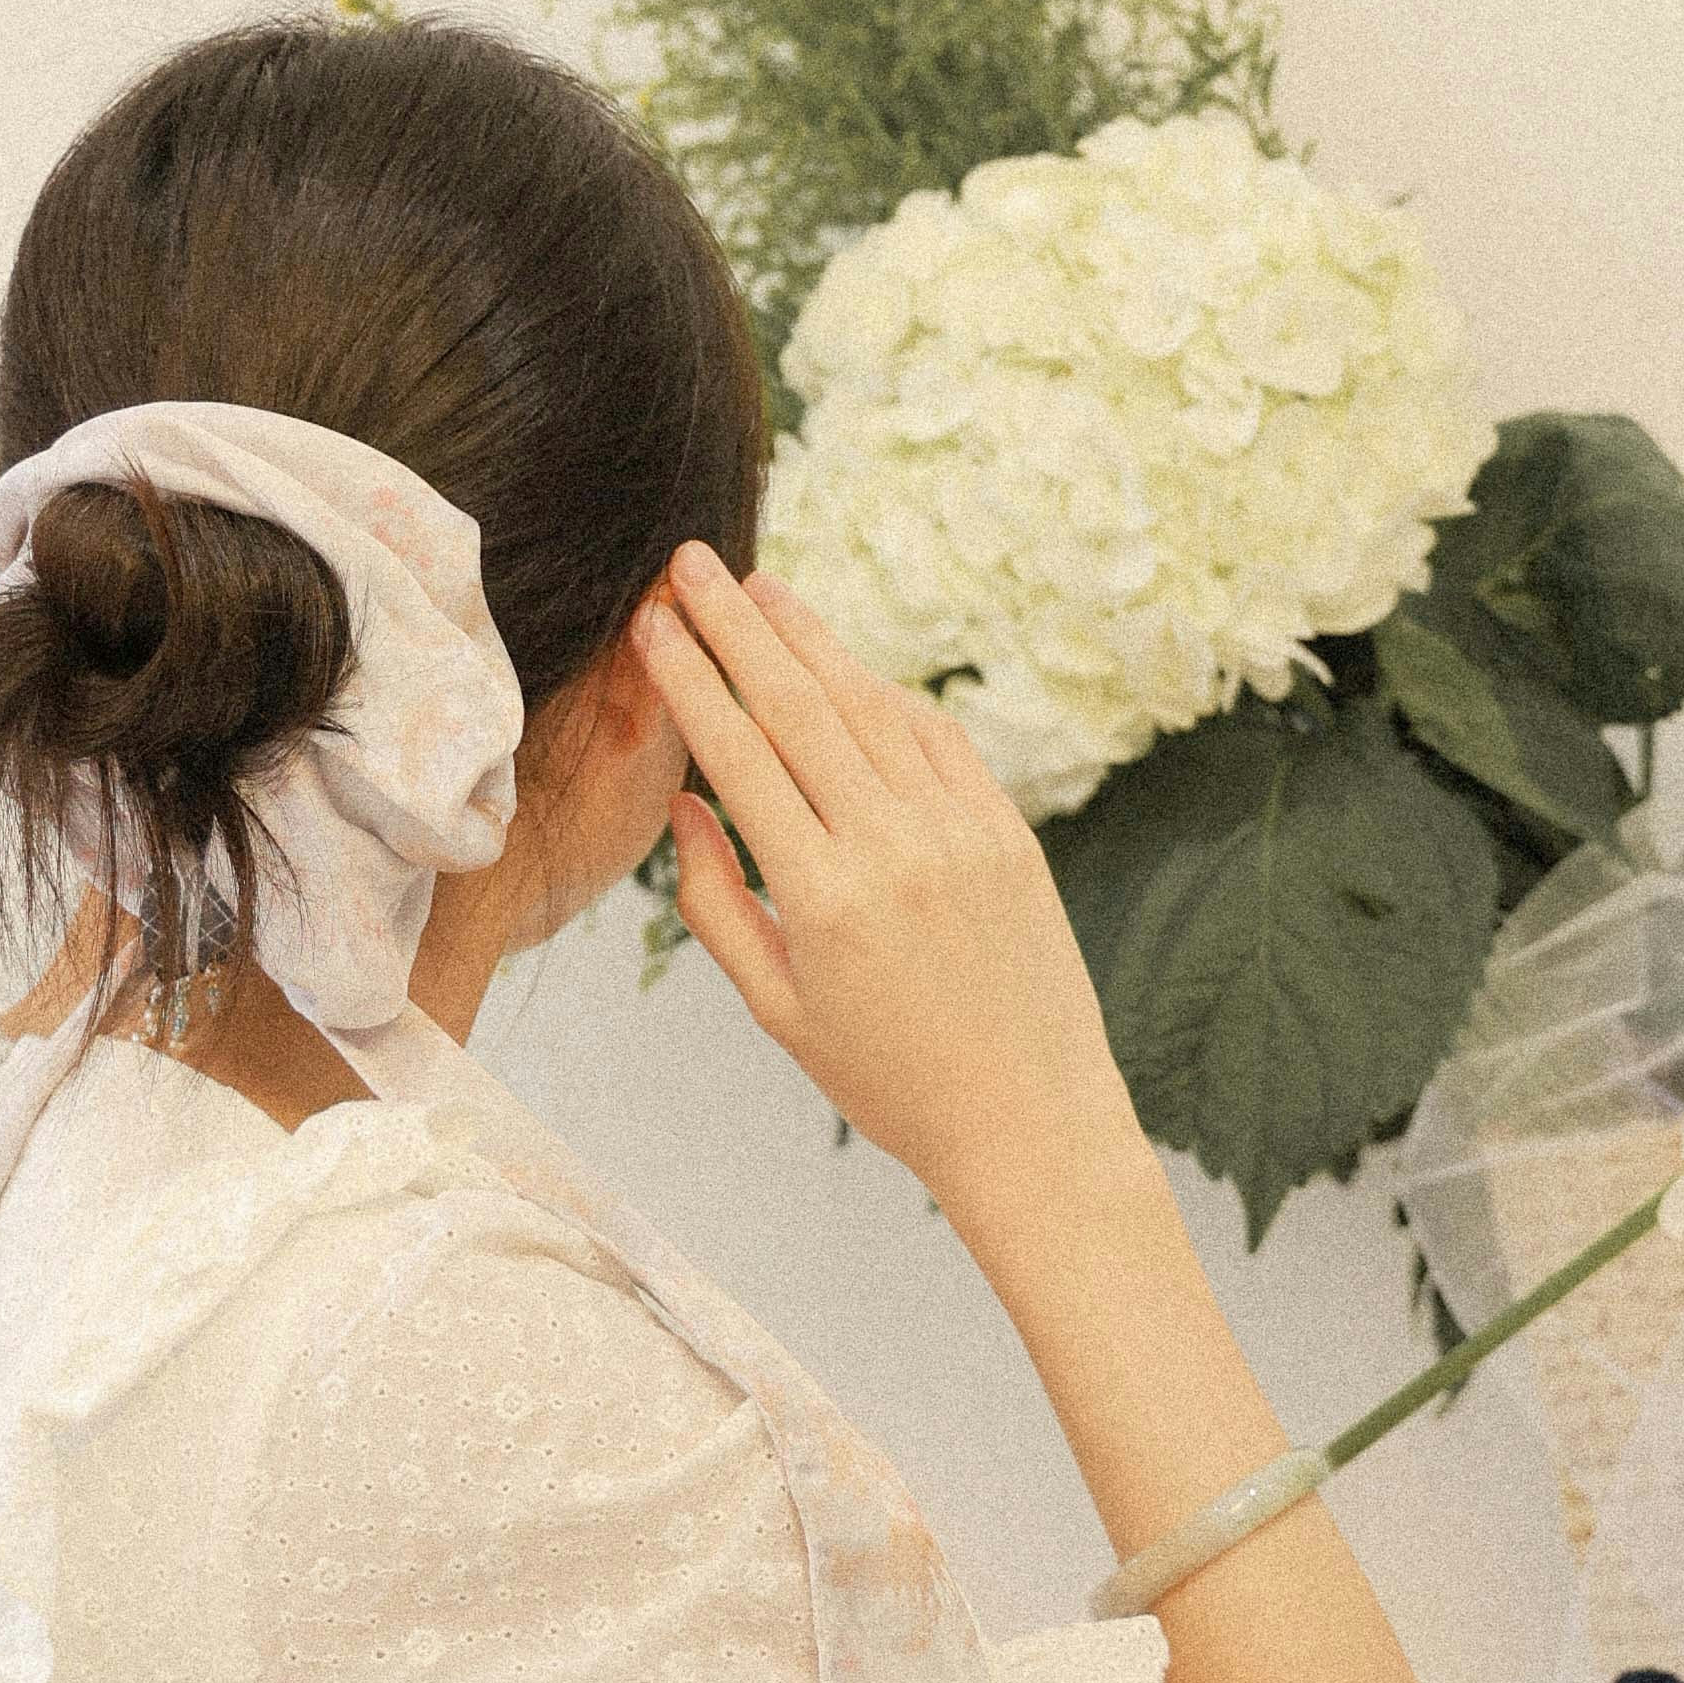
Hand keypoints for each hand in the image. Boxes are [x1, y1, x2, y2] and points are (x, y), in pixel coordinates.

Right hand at [629, 546, 1149, 1228]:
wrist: (1030, 1119)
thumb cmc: (888, 1080)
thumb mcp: (778, 1010)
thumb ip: (715, 903)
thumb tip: (683, 802)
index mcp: (822, 899)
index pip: (741, 757)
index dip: (692, 681)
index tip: (652, 626)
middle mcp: (894, 849)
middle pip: (800, 706)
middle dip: (737, 626)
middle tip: (690, 563)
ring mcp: (960, 832)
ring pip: (871, 706)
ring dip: (810, 639)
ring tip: (759, 588)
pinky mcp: (1007, 831)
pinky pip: (936, 738)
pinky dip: (884, 693)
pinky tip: (843, 662)